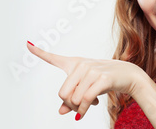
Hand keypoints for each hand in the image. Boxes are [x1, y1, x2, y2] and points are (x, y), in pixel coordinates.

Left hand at [27, 41, 144, 120]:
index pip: (53, 58)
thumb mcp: (86, 88)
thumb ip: (72, 99)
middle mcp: (80, 64)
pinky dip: (84, 109)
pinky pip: (85, 99)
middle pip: (62, 94)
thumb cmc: (104, 80)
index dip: (39, 52)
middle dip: (70, 104)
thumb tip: (61, 111)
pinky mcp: (101, 78)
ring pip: (74, 99)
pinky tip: (90, 108)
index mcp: (74, 63)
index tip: (27, 44)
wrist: (128, 75)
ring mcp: (91, 70)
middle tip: (81, 104)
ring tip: (91, 101)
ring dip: (80, 107)